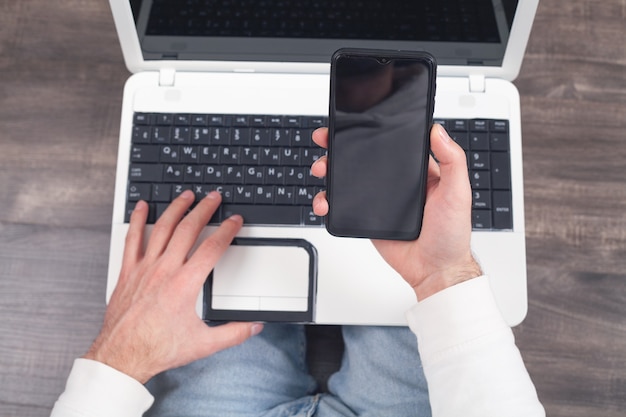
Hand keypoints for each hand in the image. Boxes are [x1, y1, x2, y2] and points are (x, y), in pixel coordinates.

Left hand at [84, 191, 262, 382]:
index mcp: (185, 284)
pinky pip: (132, 239)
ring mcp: (144, 268)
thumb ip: (234, 333)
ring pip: (162, 228)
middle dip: (204, 209)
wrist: (122, 356)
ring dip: (176, 208)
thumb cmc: (157, 348)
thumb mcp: (203, 344)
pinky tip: (142, 207)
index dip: (227, 230)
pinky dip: (138, 220)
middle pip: (188, 229)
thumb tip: (254, 326)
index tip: (234, 220)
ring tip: (186, 196)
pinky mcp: (128, 272)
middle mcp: (165, 271)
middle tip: (213, 198)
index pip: (212, 248)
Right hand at [311, 124, 481, 300]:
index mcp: (417, 169)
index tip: (354, 120)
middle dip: (339, 145)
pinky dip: (328, 201)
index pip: (391, 142)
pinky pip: (343, 205)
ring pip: (347, 179)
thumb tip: (438, 130)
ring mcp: (379, 199)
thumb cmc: (451, 234)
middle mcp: (396, 181)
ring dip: (330, 171)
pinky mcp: (366, 217)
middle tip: (326, 140)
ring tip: (322, 169)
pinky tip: (325, 201)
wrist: (435, 270)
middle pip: (361, 156)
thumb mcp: (458, 192)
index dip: (370, 129)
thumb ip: (453, 160)